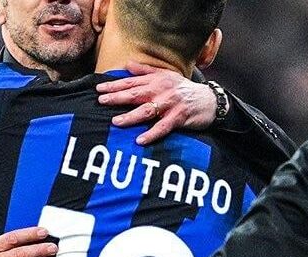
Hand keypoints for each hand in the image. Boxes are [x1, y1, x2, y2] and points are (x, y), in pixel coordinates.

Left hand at [96, 63, 220, 145]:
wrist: (208, 101)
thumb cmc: (183, 89)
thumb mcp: (165, 76)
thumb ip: (145, 71)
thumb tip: (126, 64)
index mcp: (156, 80)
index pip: (131, 82)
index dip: (115, 85)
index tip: (99, 89)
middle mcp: (161, 90)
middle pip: (136, 94)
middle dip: (117, 97)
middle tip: (101, 101)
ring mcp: (170, 104)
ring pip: (147, 111)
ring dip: (131, 117)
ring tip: (115, 122)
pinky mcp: (178, 118)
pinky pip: (163, 128)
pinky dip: (151, 134)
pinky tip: (140, 140)